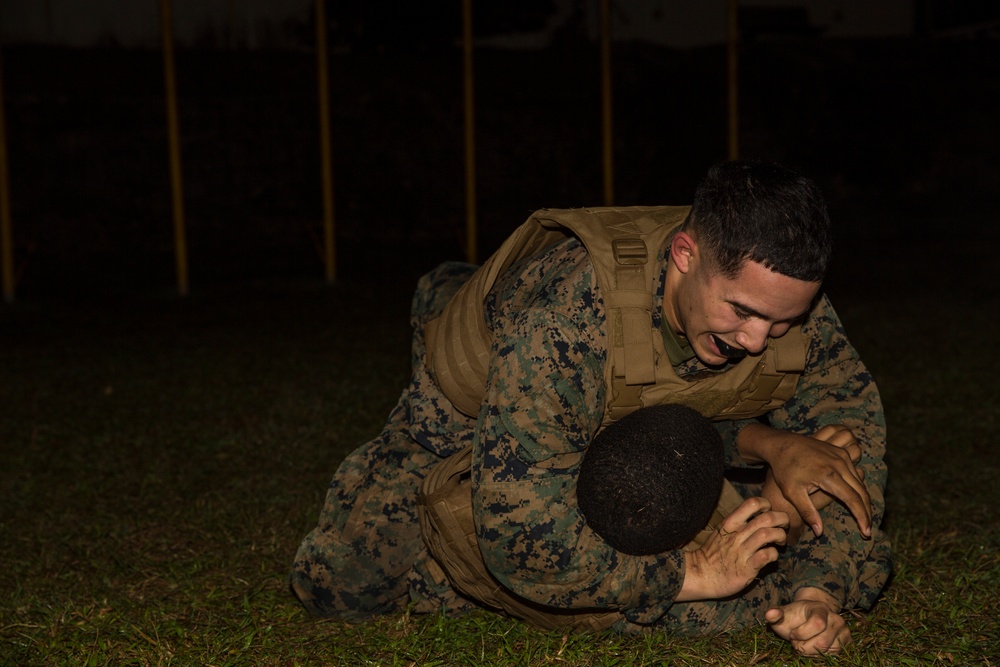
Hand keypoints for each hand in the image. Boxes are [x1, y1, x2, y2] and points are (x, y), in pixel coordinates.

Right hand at [676, 497, 787, 601]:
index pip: (752, 503)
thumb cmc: (713, 553)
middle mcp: (737, 534)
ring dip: (780, 536)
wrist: (701, 575)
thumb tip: (759, 516)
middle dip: (781, 520)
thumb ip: (739, 523)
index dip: (766, 505)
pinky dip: (774, 554)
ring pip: (768, 534)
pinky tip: (772, 556)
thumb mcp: (722, 531)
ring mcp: (741, 551)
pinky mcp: (746, 568)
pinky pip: (766, 556)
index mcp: (730, 522)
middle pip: (766, 518)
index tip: (769, 512)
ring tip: (780, 541)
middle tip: (783, 526)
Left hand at [739, 423, 870, 537]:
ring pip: (860, 482)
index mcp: (828, 475)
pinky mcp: (841, 452)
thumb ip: (807, 512)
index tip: (866, 532)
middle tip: (868, 530)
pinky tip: (857, 500)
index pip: (853, 500)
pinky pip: (855, 473)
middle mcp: (839, 464)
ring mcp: (841, 456)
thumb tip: (819, 532)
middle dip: (867, 512)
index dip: (862, 517)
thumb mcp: (791, 492)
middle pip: (861, 492)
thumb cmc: (785, 469)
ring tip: (864, 518)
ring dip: (864, 501)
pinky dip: (859, 488)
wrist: (782, 444)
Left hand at [765, 587, 850, 655]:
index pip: (817, 623)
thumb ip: (775, 614)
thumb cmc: (794, 618)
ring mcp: (843, 631)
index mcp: (820, 608)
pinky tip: (812, 648)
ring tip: (804, 643)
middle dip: (804, 646)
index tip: (792, 634)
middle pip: (822, 642)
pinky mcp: (846, 643)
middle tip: (797, 642)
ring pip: (828, 651)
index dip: (802, 633)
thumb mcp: (782, 614)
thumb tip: (770, 614)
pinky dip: (820, 655)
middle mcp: (836, 619)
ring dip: (811, 652)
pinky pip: (833, 655)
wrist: (809, 618)